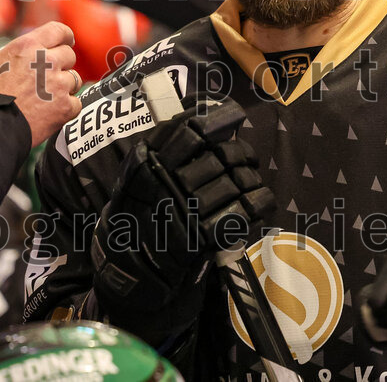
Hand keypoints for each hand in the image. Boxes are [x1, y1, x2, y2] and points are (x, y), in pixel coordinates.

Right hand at [0, 21, 81, 146]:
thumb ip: (6, 57)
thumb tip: (8, 58)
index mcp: (28, 46)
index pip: (59, 31)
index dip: (65, 36)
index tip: (67, 41)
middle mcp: (47, 61)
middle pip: (69, 55)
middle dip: (61, 65)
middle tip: (48, 78)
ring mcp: (59, 84)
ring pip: (74, 79)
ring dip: (64, 87)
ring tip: (46, 98)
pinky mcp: (65, 107)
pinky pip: (76, 103)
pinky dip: (66, 108)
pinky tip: (50, 114)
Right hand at [91, 102, 273, 339]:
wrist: (127, 273)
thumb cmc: (135, 217)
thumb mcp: (135, 175)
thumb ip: (161, 146)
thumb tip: (197, 112)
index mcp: (147, 163)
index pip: (189, 130)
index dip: (217, 120)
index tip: (234, 117)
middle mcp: (165, 183)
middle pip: (219, 156)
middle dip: (239, 153)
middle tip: (245, 158)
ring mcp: (184, 211)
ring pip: (233, 183)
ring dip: (250, 179)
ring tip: (250, 182)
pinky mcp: (201, 240)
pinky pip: (240, 215)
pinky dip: (256, 205)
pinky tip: (260, 203)